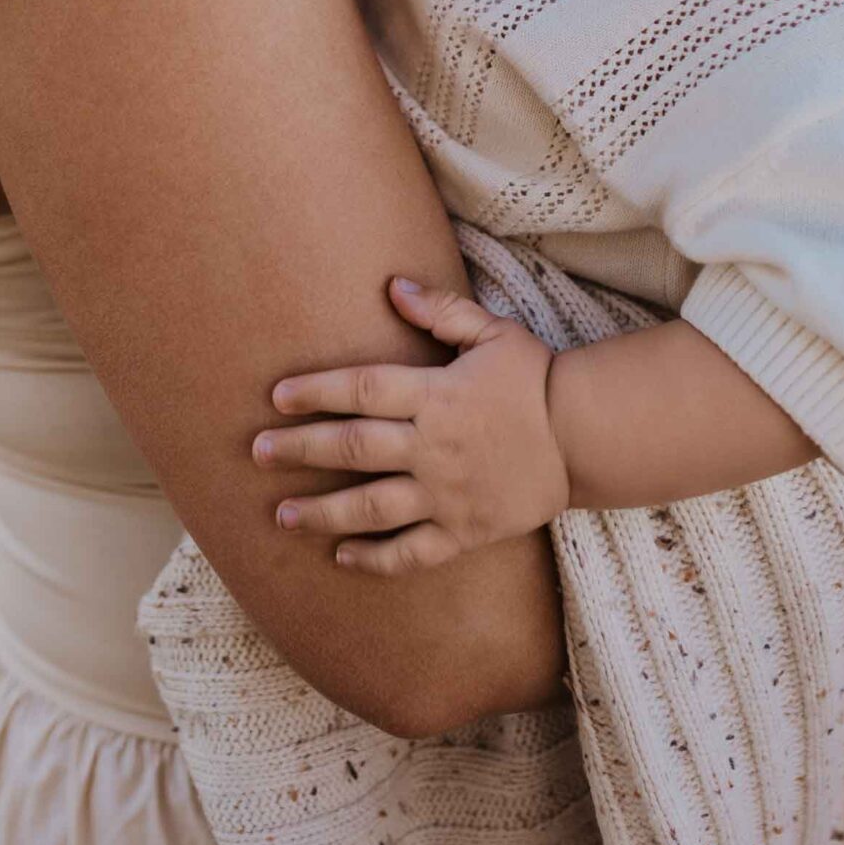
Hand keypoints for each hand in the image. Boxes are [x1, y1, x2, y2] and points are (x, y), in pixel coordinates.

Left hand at [253, 276, 570, 573]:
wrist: (585, 436)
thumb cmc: (535, 377)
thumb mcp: (492, 331)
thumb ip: (441, 310)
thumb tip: (393, 285)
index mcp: (435, 394)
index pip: (361, 389)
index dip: (316, 391)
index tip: (277, 397)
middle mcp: (433, 446)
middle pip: (353, 448)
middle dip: (300, 449)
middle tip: (257, 452)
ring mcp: (447, 493)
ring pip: (372, 507)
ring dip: (323, 512)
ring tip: (282, 514)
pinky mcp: (465, 530)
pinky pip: (412, 552)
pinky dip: (375, 559)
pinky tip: (341, 557)